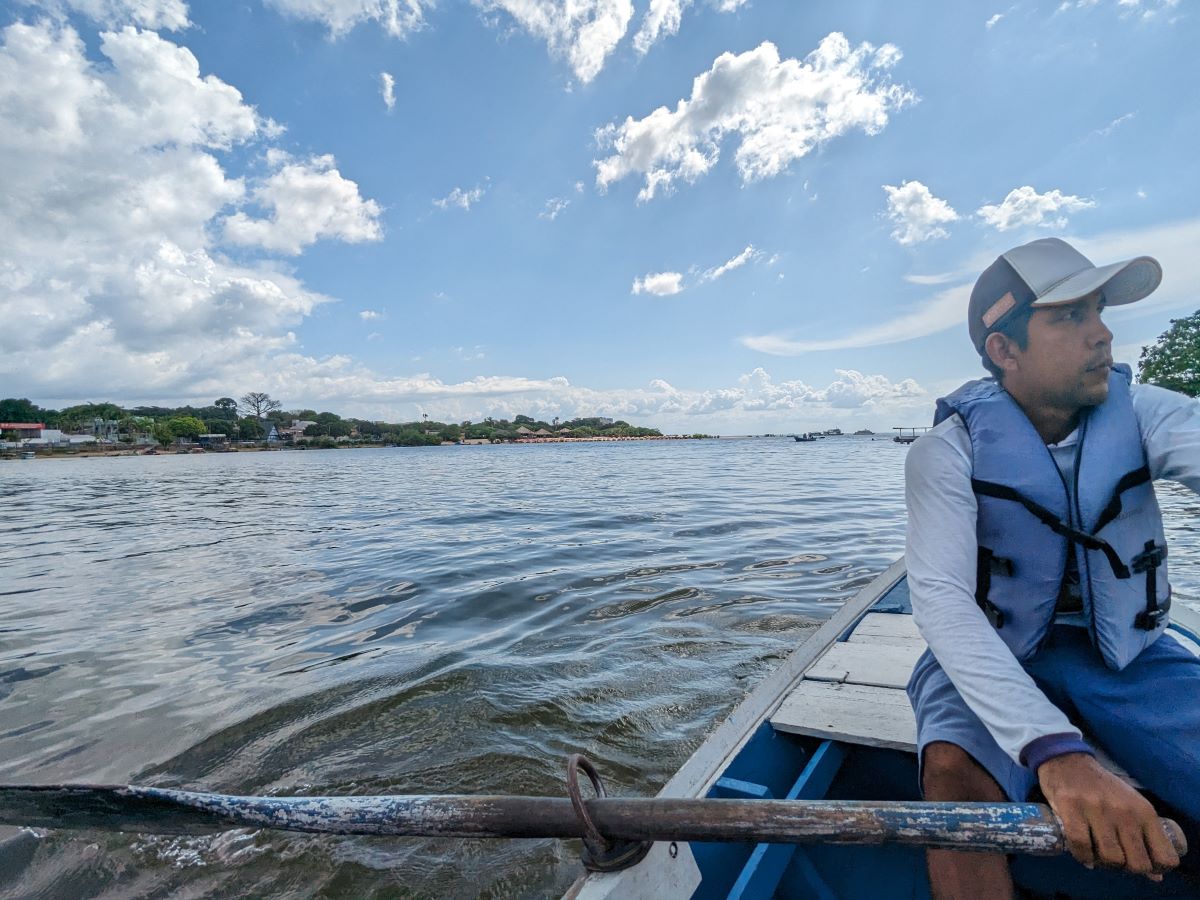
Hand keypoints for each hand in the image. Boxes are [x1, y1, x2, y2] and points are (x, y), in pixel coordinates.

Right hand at [1038, 752, 1179, 879]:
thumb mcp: (1131, 807)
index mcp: (1144, 812)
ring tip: (1097, 855)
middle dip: (1126, 868)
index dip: (1155, 869)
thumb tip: (1156, 876)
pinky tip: (1083, 854)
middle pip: (1137, 863)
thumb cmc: (1103, 788)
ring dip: (1103, 864)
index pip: (1164, 856)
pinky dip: (1082, 856)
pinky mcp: (1072, 807)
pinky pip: (1081, 846)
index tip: (1141, 865)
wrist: (1069, 761)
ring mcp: (1098, 809)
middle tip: (1115, 860)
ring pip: (1111, 858)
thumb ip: (1144, 838)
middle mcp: (1125, 812)